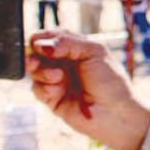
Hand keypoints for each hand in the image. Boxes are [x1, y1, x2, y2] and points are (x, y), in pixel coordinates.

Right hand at [27, 30, 149, 149]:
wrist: (115, 113)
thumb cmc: (111, 81)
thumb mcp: (94, 52)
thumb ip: (67, 43)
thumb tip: (39, 44)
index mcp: (76, 48)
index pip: (50, 36)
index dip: (42, 38)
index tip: (42, 44)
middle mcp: (65, 63)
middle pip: (36, 52)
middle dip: (34, 55)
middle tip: (37, 60)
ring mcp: (58, 80)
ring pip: (34, 70)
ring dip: (41, 71)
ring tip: (57, 76)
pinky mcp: (52, 98)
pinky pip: (36, 88)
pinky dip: (43, 87)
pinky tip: (56, 90)